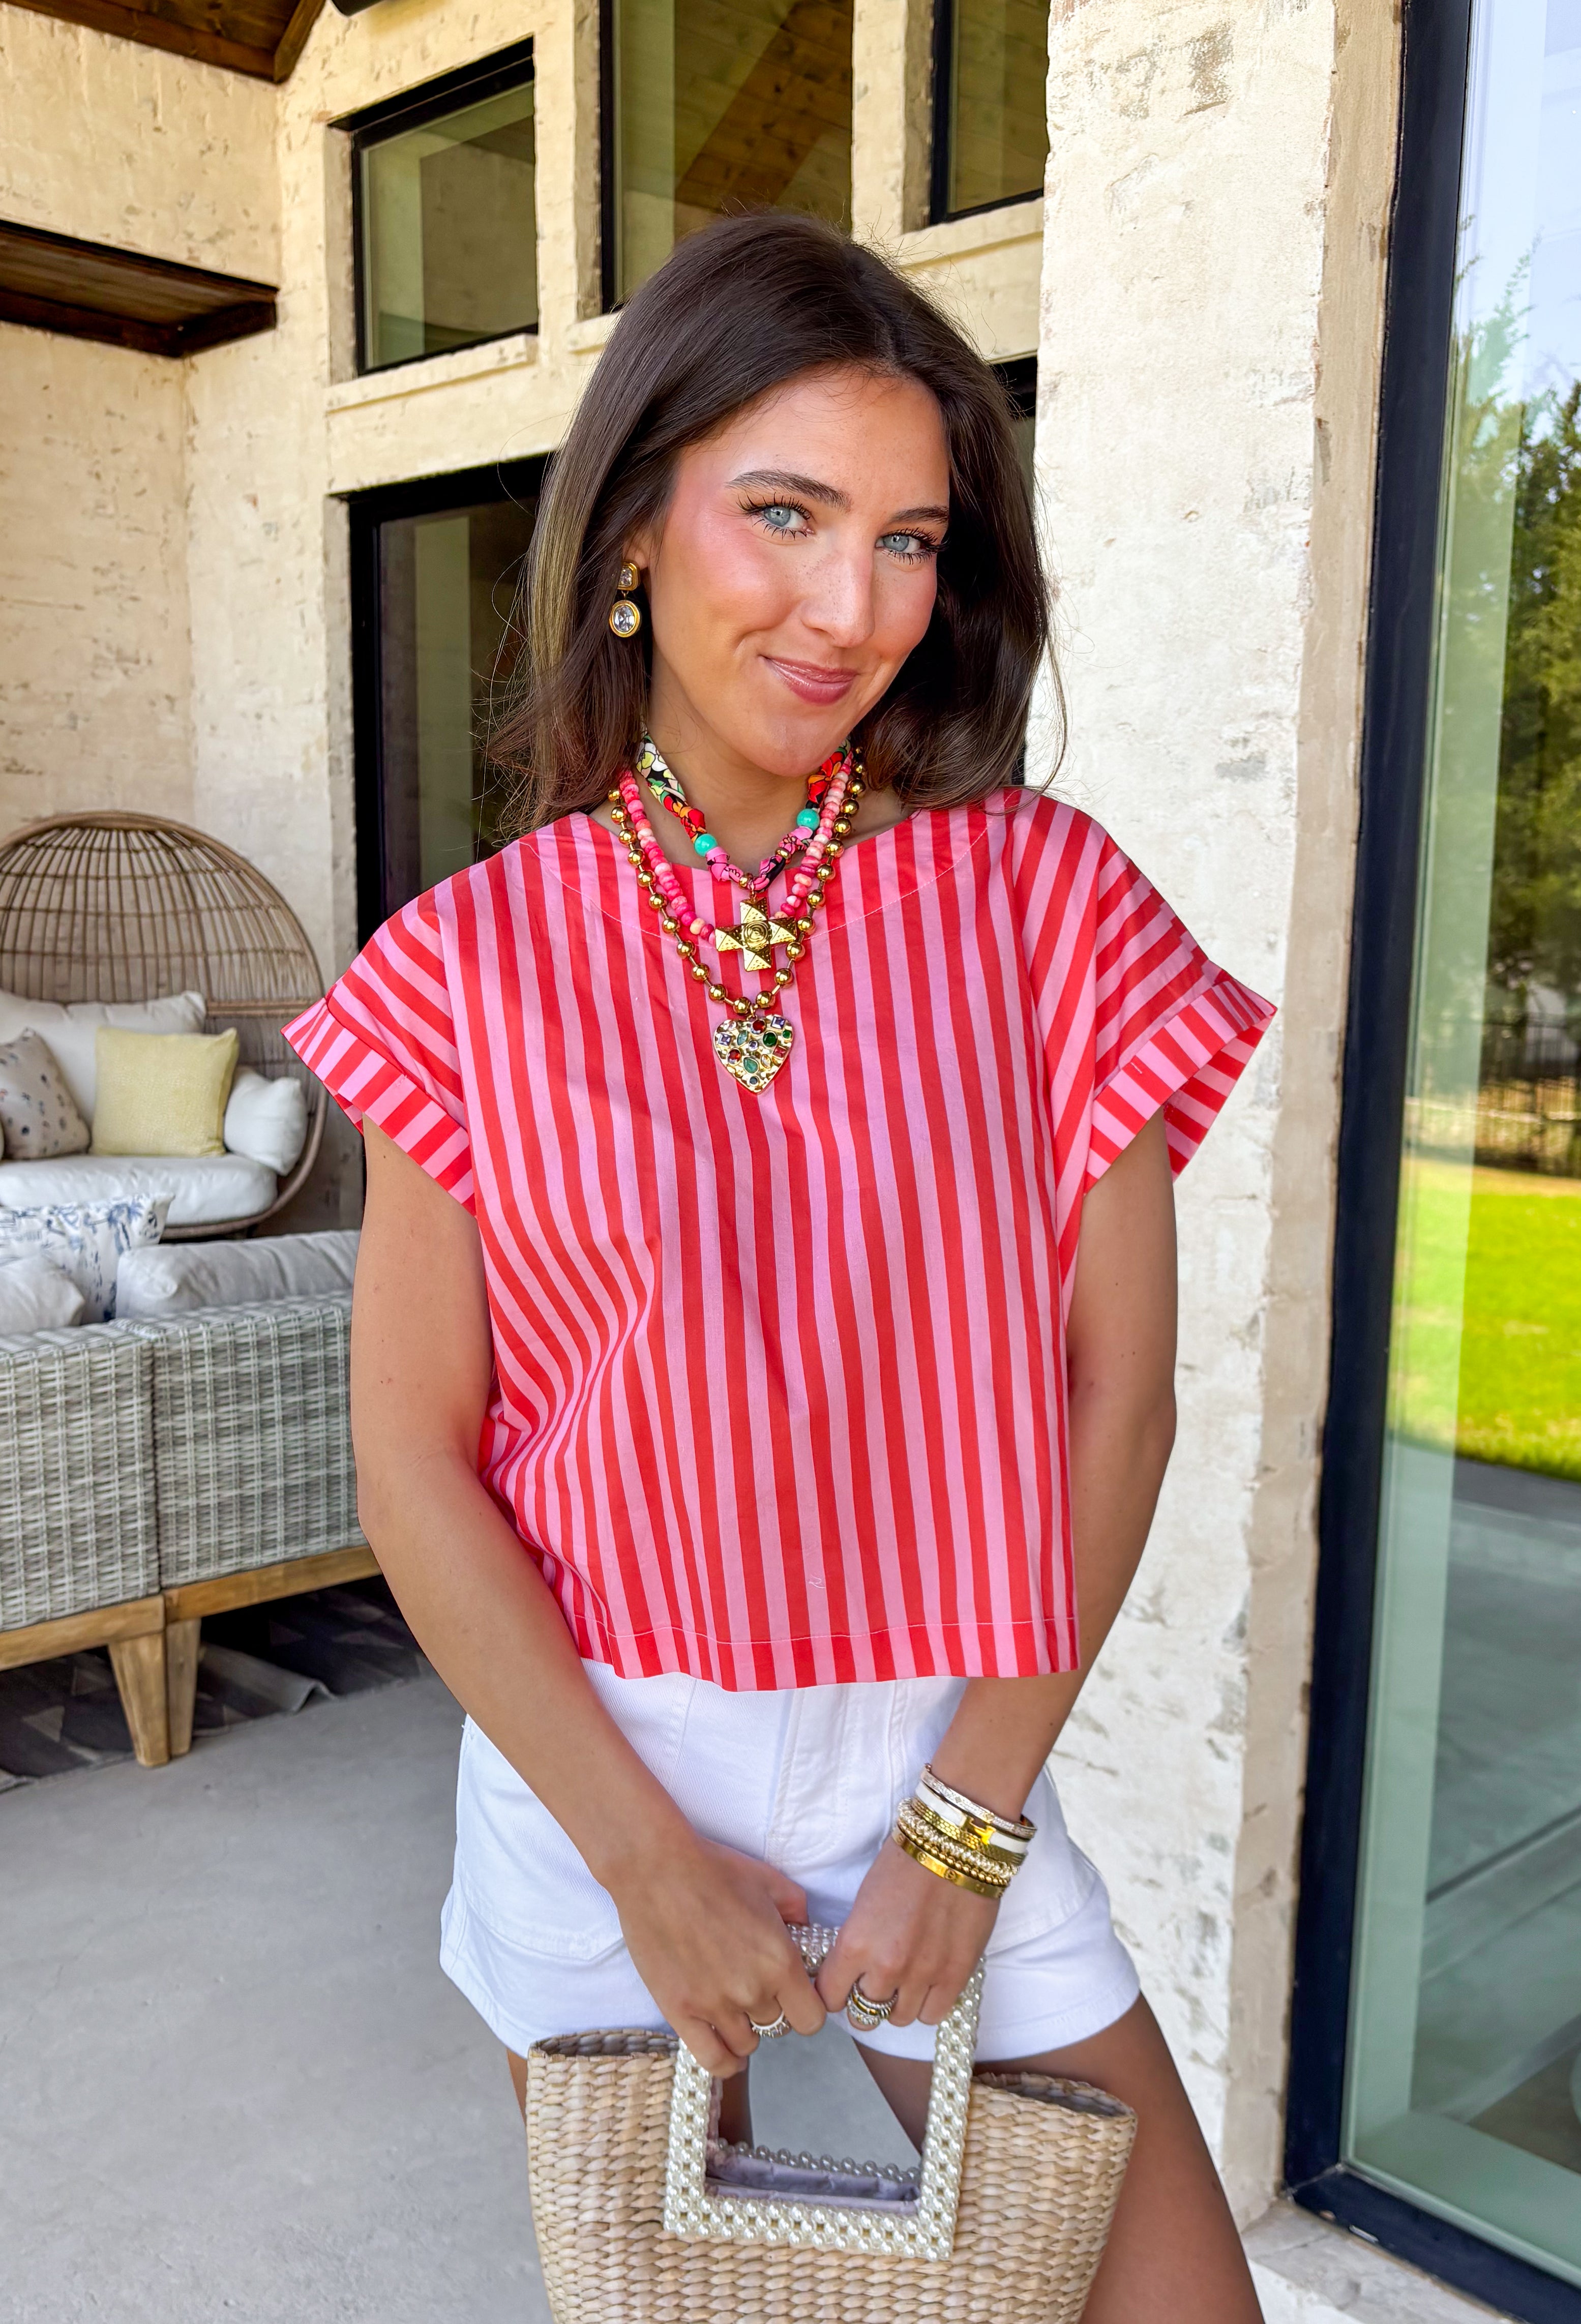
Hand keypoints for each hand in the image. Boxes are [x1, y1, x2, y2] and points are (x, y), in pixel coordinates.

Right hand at [607, 1833, 825, 2074]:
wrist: (655, 1868)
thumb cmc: (713, 1868)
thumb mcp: (770, 1881)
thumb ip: (798, 1913)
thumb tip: (805, 1933)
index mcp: (780, 1961)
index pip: (812, 2018)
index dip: (807, 2007)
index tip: (797, 1995)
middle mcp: (751, 1991)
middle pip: (777, 2026)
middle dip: (771, 2006)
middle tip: (755, 1982)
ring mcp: (714, 2005)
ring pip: (746, 2044)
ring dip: (746, 2028)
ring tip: (735, 2005)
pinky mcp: (679, 2011)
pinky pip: (712, 2059)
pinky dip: (724, 2059)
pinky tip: (727, 2047)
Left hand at [816, 1839, 998, 2027]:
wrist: (954, 1847)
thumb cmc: (904, 1863)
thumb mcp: (863, 1902)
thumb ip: (856, 1943)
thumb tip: (850, 1970)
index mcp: (855, 1944)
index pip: (829, 1997)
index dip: (834, 1992)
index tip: (841, 1985)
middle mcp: (886, 1968)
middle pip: (863, 2014)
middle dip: (865, 1999)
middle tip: (874, 1981)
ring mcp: (923, 1976)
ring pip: (898, 2018)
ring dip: (898, 2002)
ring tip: (904, 1978)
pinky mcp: (955, 1977)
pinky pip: (932, 2015)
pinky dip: (927, 2003)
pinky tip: (928, 1982)